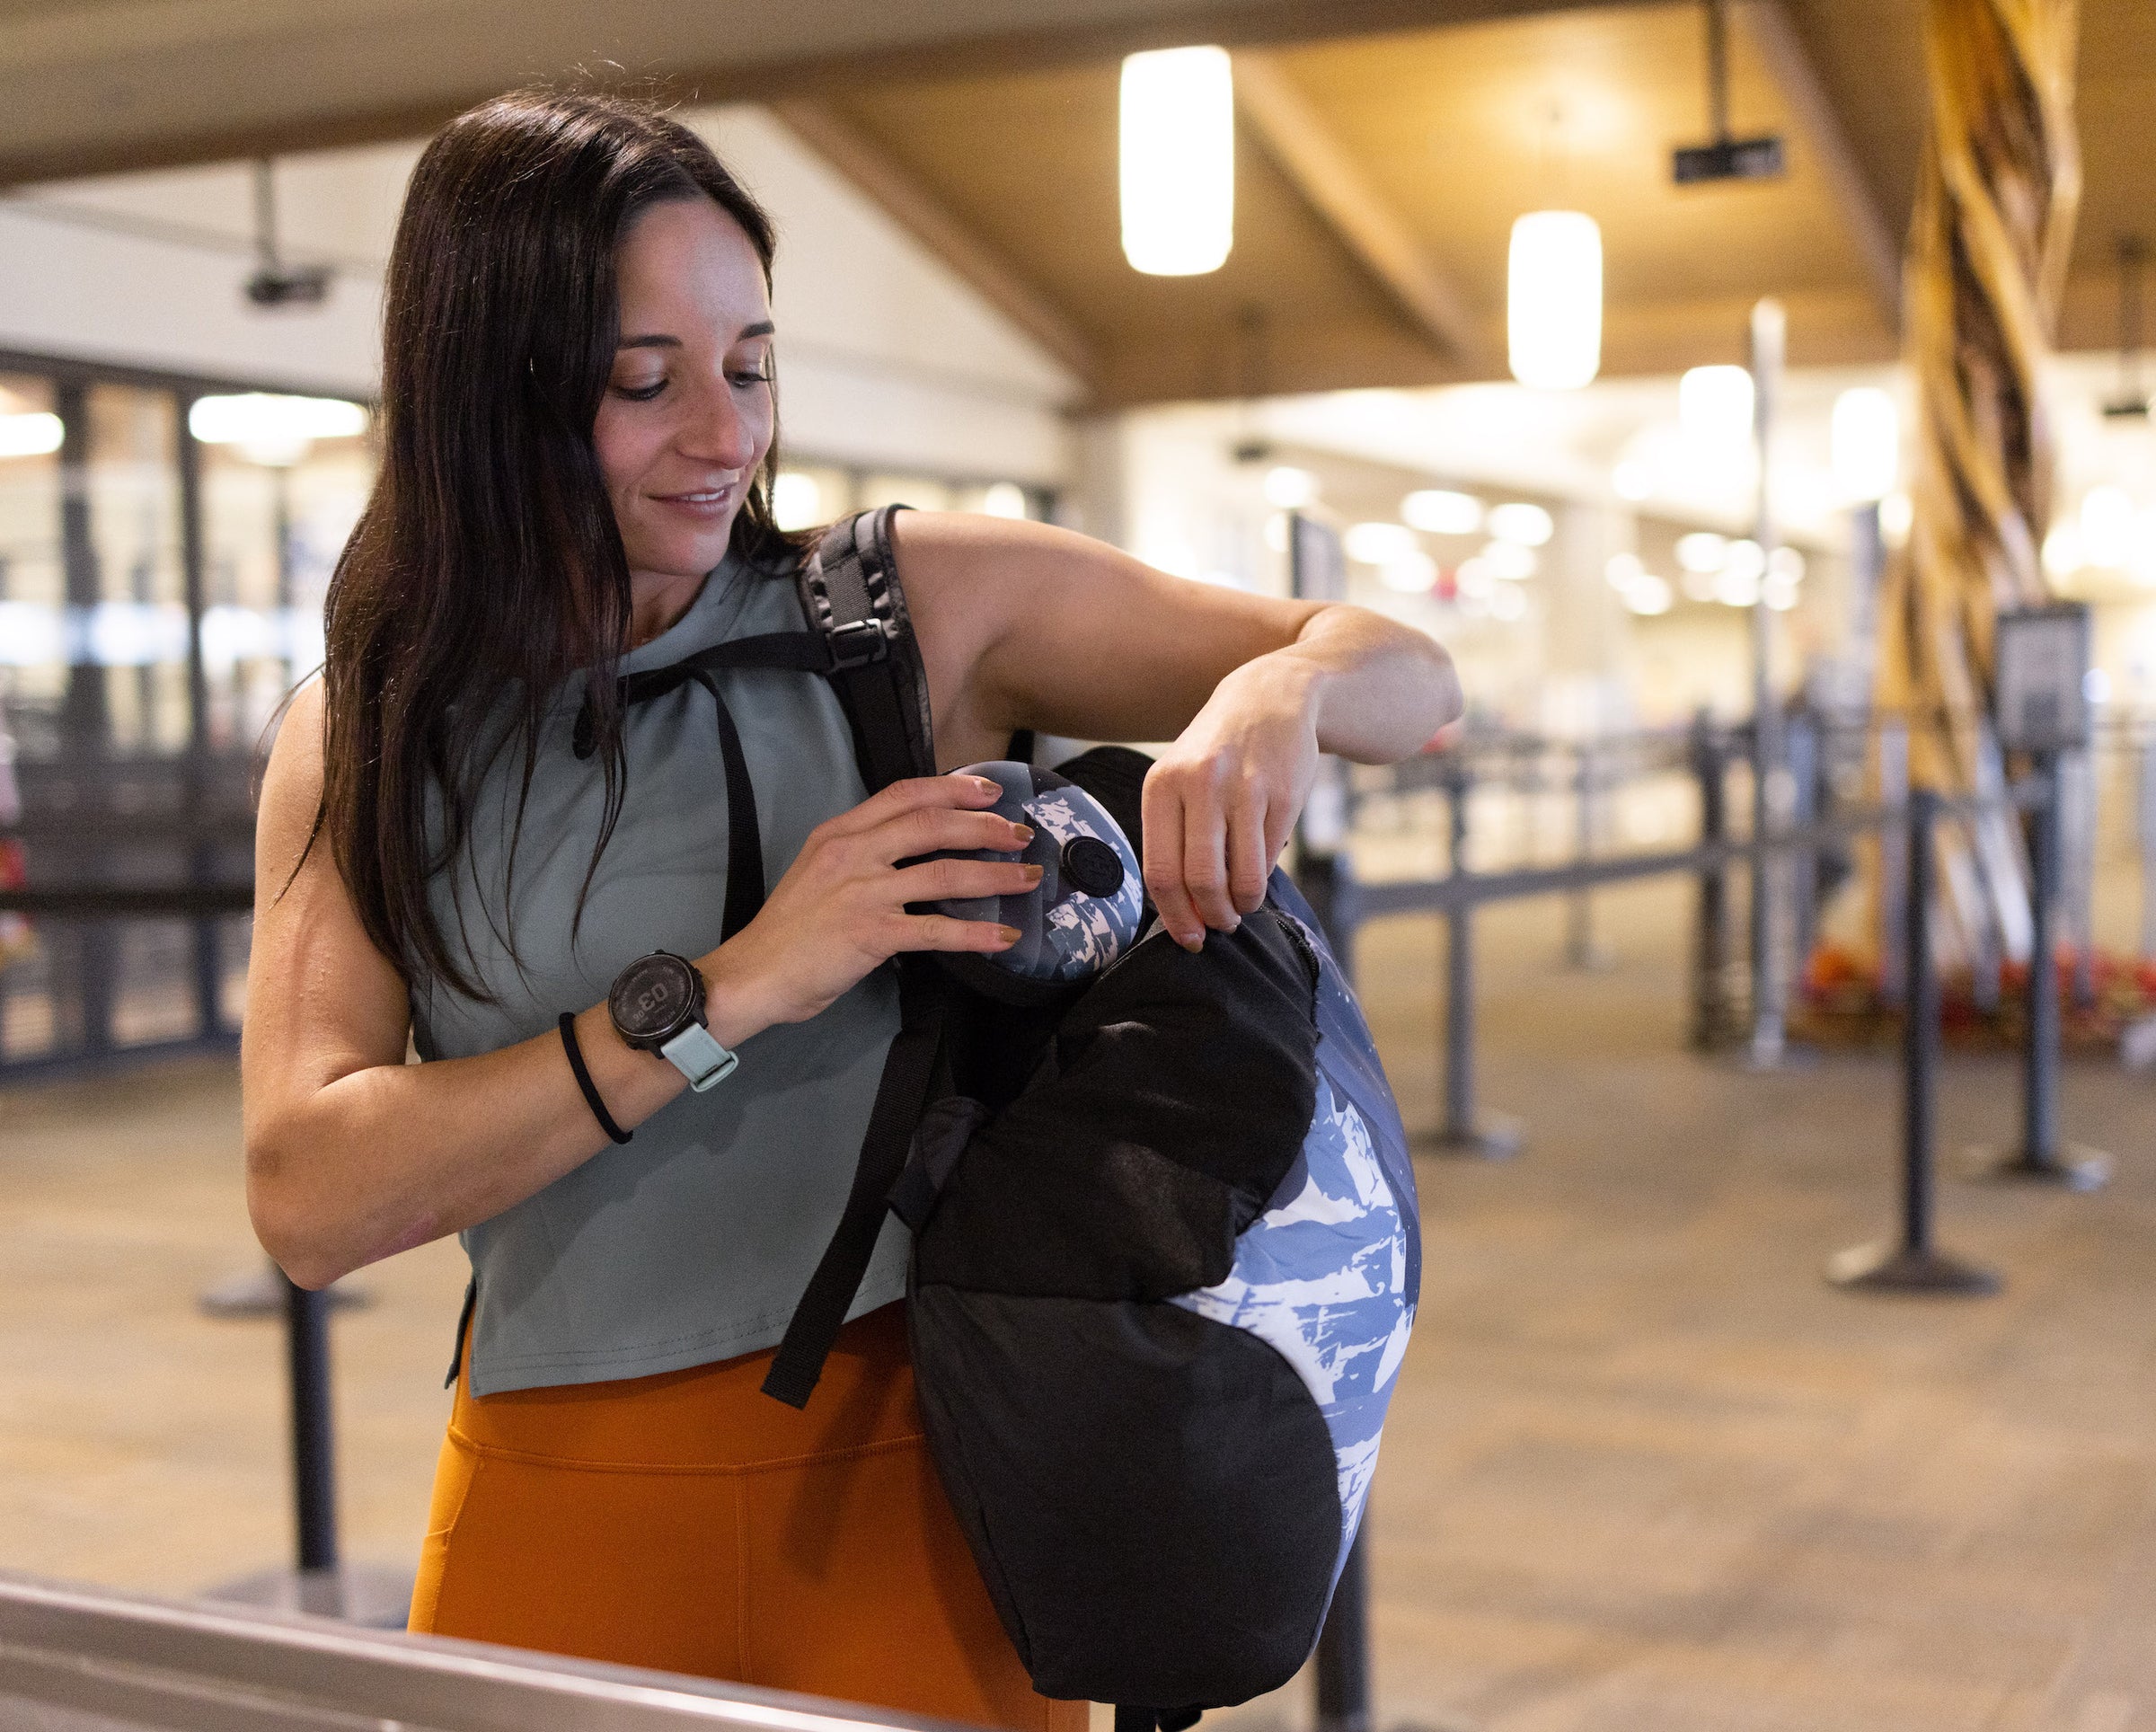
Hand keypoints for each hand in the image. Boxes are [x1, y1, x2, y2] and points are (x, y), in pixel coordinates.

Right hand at [702, 775, 1039, 1039]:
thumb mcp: (817, 871)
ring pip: (944, 873)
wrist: (755, 974)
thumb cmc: (789, 930)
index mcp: (839, 833)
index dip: (952, 789)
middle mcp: (852, 854)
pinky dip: (976, 934)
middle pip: (932, 825)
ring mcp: (863, 893)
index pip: (903, 794)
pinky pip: (936, 929)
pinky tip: (1004, 938)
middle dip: (985, 826)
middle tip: (1021, 834)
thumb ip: (860, 853)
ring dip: (994, 875)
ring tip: (1028, 879)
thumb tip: (912, 849)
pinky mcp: (872, 933)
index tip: (990, 791)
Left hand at [1141, 653, 1321, 950]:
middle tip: (1220, 926)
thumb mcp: (1180, 780)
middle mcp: (1199, 785)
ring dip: (1243, 905)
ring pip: (1241, 877)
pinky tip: (1259, 869)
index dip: (1174, 916)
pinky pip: (1270, 858)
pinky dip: (1264, 876)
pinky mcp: (1282, 794)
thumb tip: (1182, 912)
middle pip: (1200, 881)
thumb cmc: (1218, 754)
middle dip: (1212, 917)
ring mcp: (1243, 788)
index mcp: (1162, 785)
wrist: (1270, 698)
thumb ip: (1174, 838)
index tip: (1188, 938)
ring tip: (1242, 905)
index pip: (1160, 871)